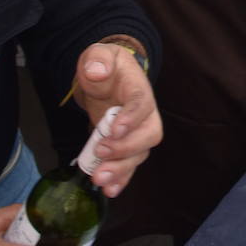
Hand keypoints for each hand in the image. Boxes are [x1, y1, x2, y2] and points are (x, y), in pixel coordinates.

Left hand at [71, 42, 161, 197]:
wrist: (106, 78)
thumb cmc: (103, 65)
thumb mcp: (97, 54)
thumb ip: (97, 59)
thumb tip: (96, 71)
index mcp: (137, 88)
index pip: (142, 102)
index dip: (132, 117)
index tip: (115, 130)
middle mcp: (144, 113)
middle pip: (149, 134)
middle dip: (126, 148)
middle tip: (100, 153)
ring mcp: (137, 131)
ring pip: (139, 154)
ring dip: (121, 169)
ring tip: (99, 178)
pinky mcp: (127, 145)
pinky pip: (130, 165)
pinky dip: (121, 179)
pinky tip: (109, 190)